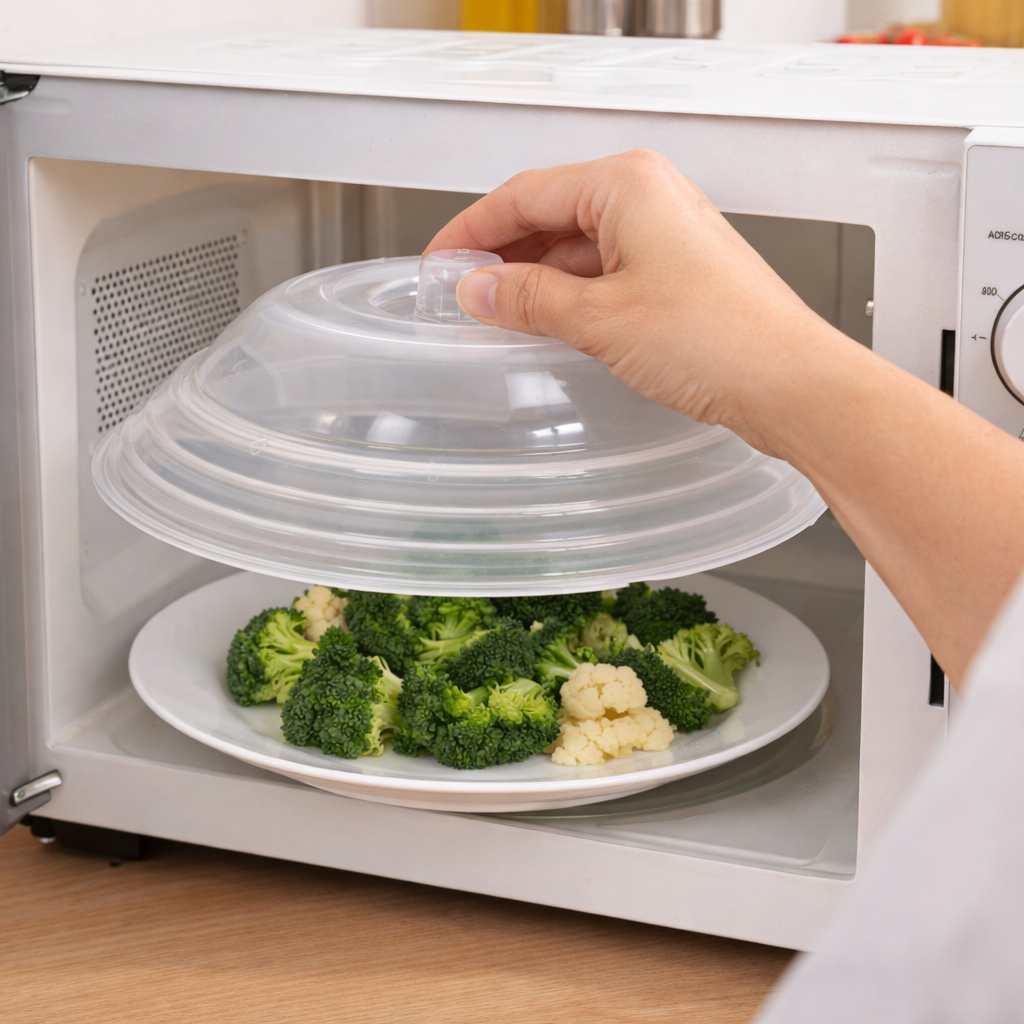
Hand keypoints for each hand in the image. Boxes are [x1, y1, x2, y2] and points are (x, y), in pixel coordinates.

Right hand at [427, 150, 1023, 688]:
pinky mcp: (679, 273)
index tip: (440, 264)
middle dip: (503, 255)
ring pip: (578, 246)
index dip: (473, 231)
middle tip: (462, 295)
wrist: (793, 384)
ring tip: (497, 317)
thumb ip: (529, 299)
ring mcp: (667, 236)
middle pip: (550, 215)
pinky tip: (548, 325)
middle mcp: (649, 198)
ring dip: (535, 279)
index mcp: (626, 185)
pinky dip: (571, 295)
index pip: (524, 194)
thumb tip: (479, 289)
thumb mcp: (600, 319)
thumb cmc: (718, 341)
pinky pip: (606, 272)